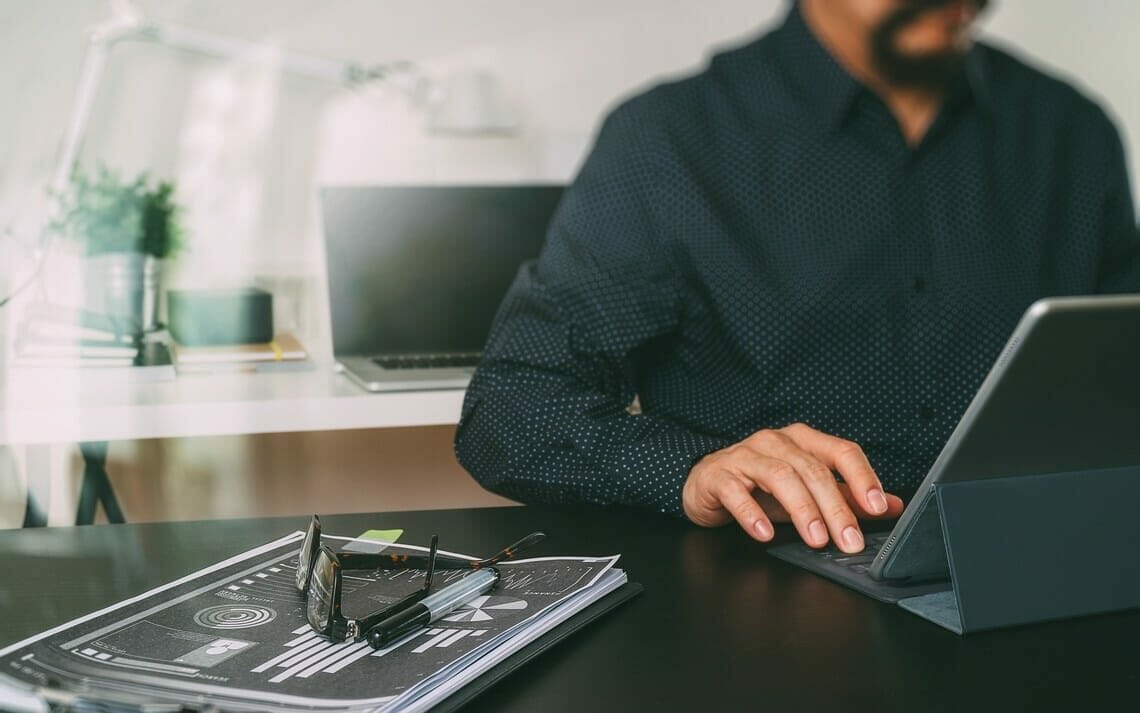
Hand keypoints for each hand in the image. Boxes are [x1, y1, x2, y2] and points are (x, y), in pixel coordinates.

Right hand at [682, 423, 904, 552]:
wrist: (705, 483)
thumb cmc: (759, 486)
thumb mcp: (807, 491)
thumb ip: (847, 496)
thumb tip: (894, 506)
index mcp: (802, 441)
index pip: (840, 451)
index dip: (862, 477)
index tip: (878, 508)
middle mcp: (775, 441)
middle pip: (812, 469)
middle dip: (835, 508)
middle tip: (849, 540)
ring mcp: (744, 456)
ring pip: (779, 476)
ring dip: (801, 510)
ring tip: (815, 539)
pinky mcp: (718, 475)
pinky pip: (736, 491)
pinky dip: (752, 513)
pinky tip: (764, 533)